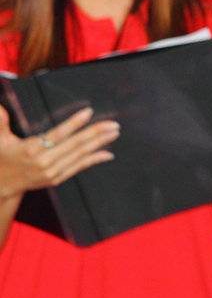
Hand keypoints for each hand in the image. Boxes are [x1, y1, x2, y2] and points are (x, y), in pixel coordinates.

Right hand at [0, 105, 117, 199]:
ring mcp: (51, 173)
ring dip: (99, 144)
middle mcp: (43, 162)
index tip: (88, 112)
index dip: (74, 123)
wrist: (1, 185)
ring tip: (114, 132)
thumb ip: (0, 122)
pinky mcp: (56, 179)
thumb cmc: (2, 157)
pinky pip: (78, 168)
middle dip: (95, 133)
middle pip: (74, 145)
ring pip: (79, 156)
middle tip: (113, 123)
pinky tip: (108, 153)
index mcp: (31, 149)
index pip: (57, 134)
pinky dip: (94, 160)